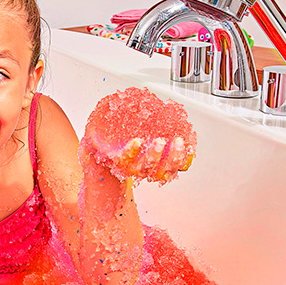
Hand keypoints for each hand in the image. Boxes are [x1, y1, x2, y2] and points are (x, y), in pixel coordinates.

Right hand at [81, 87, 196, 186]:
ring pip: (165, 171)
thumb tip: (100, 113)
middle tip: (159, 141)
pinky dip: (186, 158)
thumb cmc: (112, 143)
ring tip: (177, 141)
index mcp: (121, 162)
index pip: (124, 162)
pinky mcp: (170, 166)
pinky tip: (189, 146)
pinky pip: (180, 167)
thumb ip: (96, 128)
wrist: (124, 156)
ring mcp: (155, 169)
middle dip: (153, 156)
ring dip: (173, 158)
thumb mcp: (99, 135)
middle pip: (146, 170)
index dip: (130, 154)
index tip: (136, 141)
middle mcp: (138, 169)